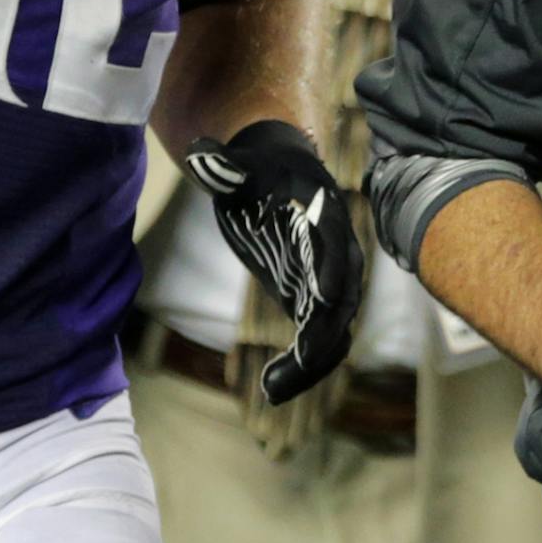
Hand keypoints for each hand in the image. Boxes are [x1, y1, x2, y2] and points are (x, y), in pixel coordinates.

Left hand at [183, 120, 363, 404]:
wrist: (276, 174)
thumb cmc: (256, 168)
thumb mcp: (239, 166)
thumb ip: (223, 166)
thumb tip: (199, 153)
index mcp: (324, 215)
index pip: (333, 247)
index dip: (329, 275)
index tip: (319, 302)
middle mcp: (336, 253)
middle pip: (342, 299)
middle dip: (321, 337)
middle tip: (293, 367)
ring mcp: (327, 281)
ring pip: (334, 329)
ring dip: (310, 364)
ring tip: (272, 389)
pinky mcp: (310, 299)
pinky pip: (318, 339)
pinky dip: (302, 366)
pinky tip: (272, 386)